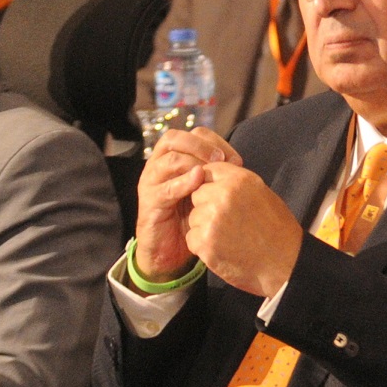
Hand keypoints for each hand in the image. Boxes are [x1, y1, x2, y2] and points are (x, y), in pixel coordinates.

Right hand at [132, 127, 237, 281]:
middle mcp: (158, 164)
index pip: (193, 134)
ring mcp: (151, 182)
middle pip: (174, 138)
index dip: (216, 141)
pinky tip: (199, 182)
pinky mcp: (149, 202)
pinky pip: (165, 188)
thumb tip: (237, 162)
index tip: (235, 159)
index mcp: (174, 157)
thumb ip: (215, 175)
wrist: (170, 251)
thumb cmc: (191, 217)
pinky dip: (183, 182)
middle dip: (200, 146)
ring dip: (193, 162)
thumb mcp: (205, 191)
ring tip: (211, 172)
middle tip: (221, 160)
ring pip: (168, 159)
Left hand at [185, 161, 306, 297]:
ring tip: (228, 238)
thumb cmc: (277, 230)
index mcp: (240, 180)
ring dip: (204, 228)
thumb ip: (235, 184)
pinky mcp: (205, 241)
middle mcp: (224, 195)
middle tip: (227, 223)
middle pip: (197, 195)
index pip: (208, 171)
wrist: (285, 264)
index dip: (209, 186)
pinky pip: (192, 238)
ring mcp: (213, 218)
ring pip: (193, 218)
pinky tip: (223, 249)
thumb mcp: (261, 194)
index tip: (216, 198)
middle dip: (206, 207)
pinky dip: (203, 247)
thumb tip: (210, 177)